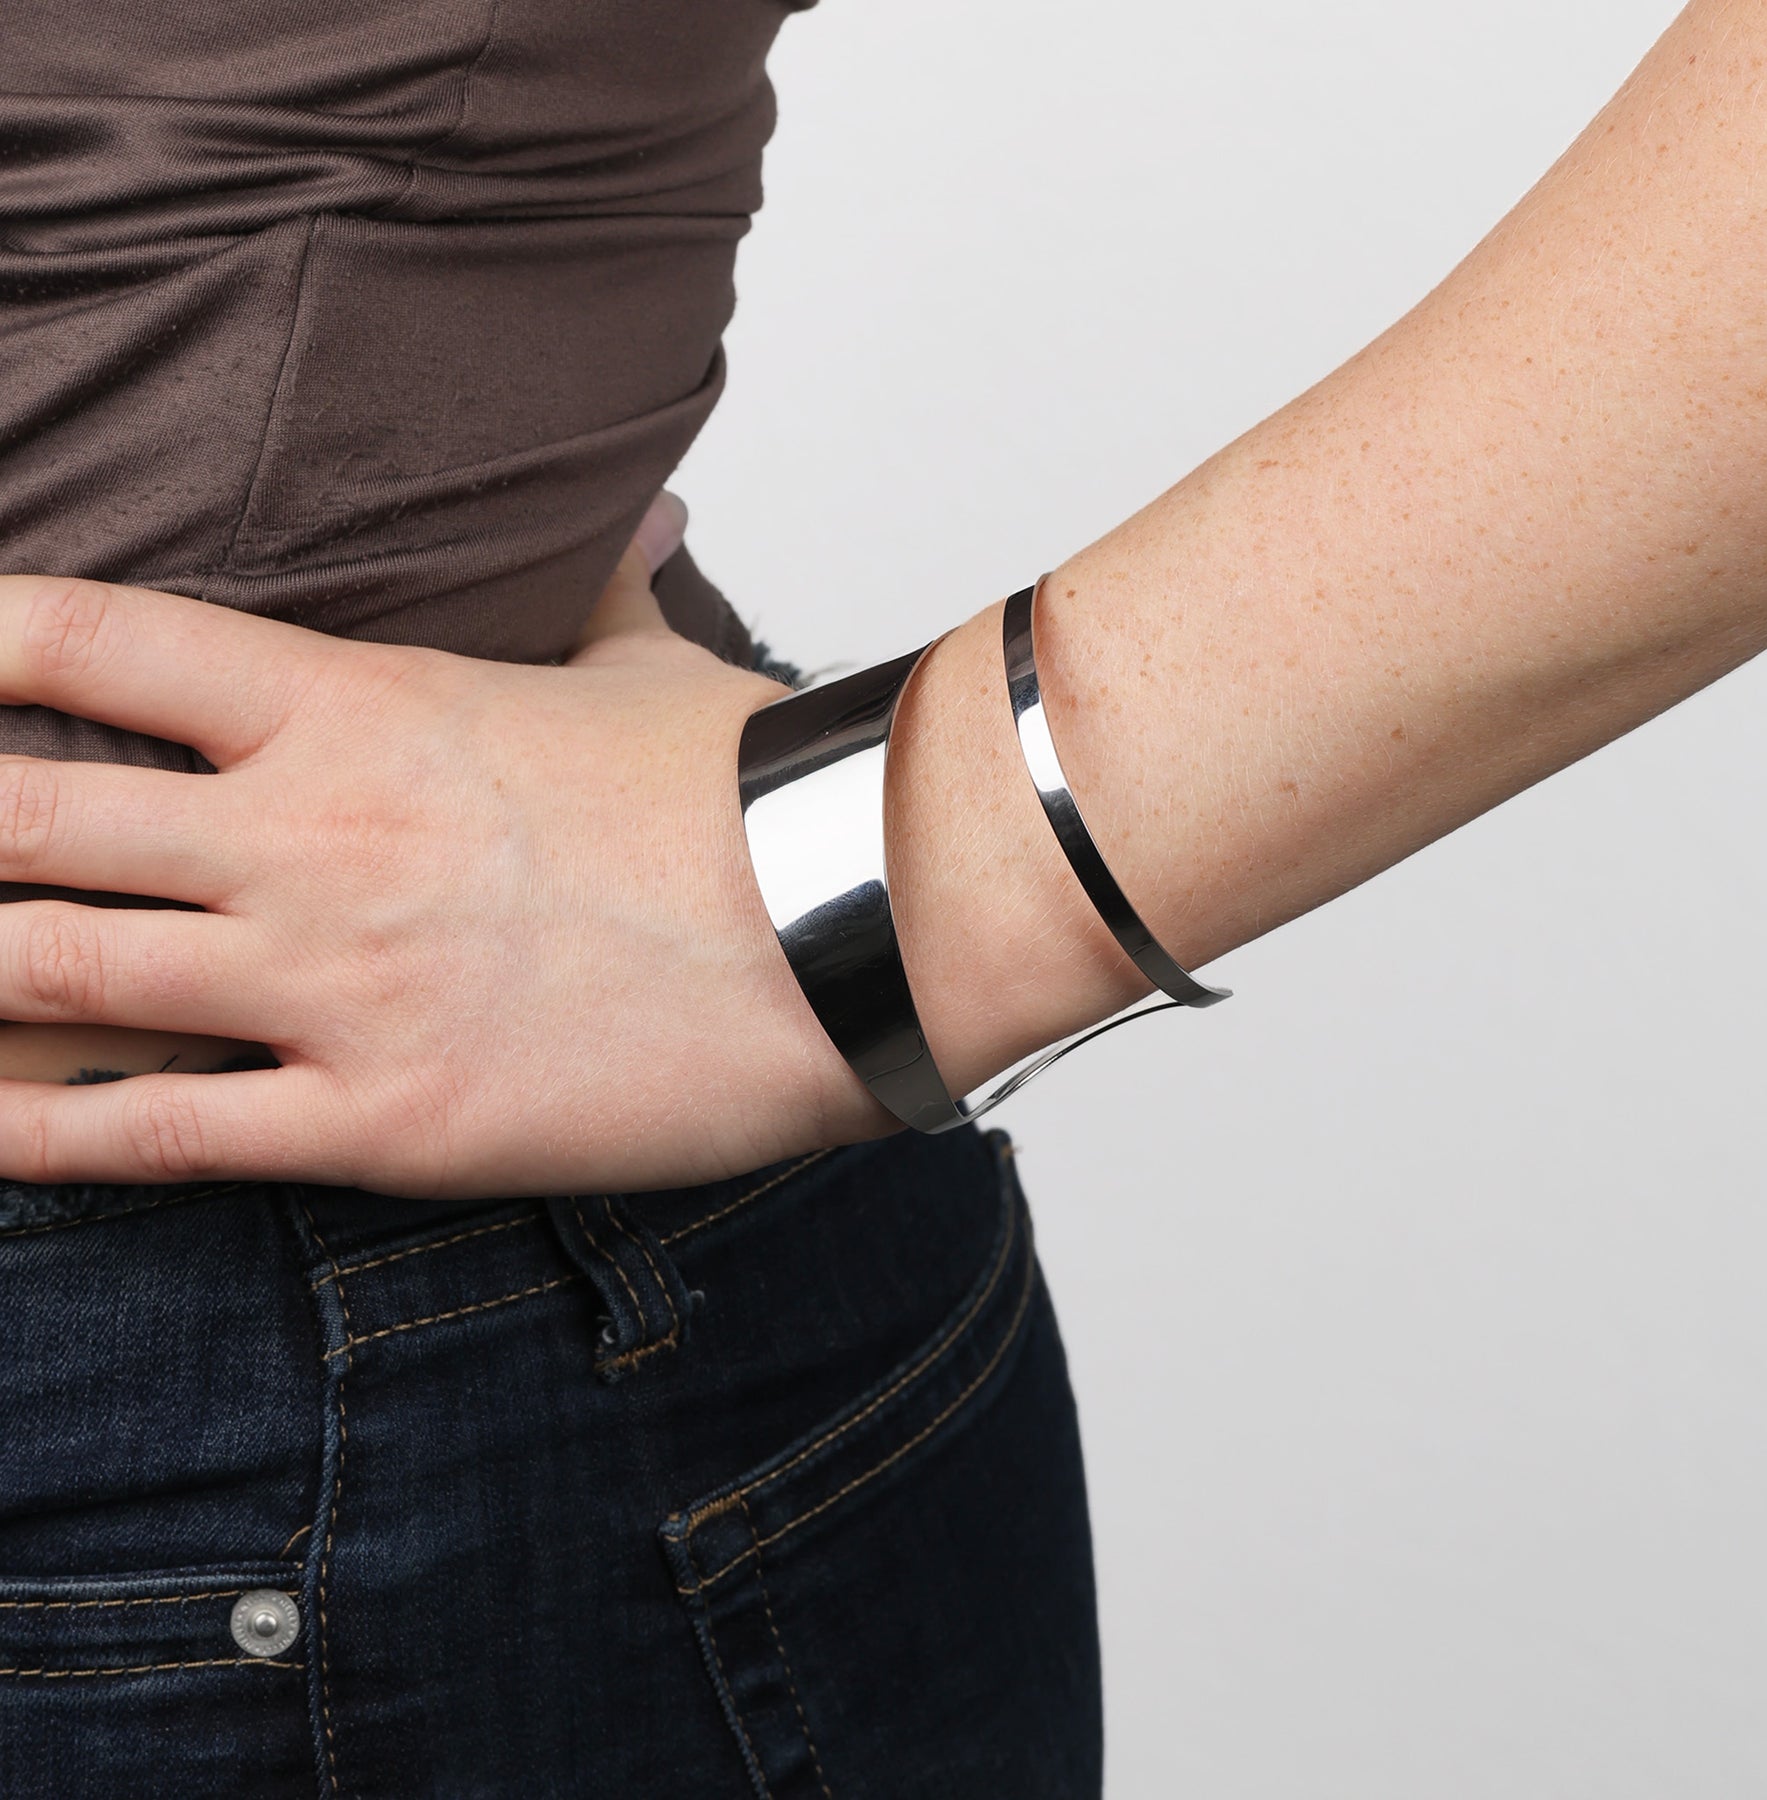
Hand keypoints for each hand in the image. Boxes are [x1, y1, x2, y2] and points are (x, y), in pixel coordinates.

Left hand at [0, 497, 892, 1194]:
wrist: (854, 924)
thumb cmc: (747, 793)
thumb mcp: (651, 671)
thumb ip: (606, 584)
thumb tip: (651, 506)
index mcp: (361, 708)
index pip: (98, 641)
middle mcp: (313, 837)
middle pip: (24, 818)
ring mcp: (337, 983)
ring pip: (53, 976)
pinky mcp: (384, 1117)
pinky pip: (163, 1135)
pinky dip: (45, 1134)